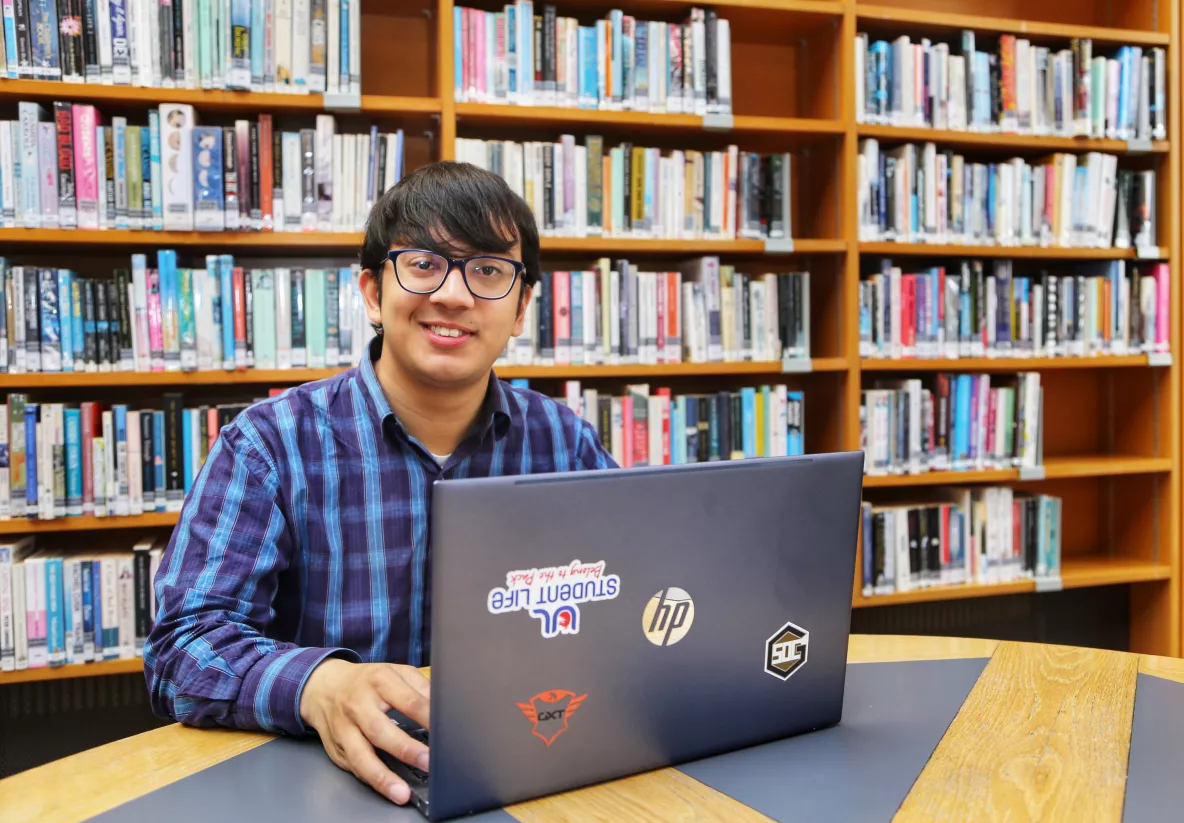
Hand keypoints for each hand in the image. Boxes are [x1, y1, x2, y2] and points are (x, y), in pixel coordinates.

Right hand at [299, 658, 430, 803]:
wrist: (324, 687)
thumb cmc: (367, 682)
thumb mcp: (395, 672)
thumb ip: (420, 687)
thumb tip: (443, 706)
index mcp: (379, 681)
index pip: (408, 701)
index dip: (428, 718)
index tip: (444, 732)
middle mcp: (359, 705)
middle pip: (381, 730)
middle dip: (405, 749)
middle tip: (427, 762)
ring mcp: (345, 728)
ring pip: (360, 755)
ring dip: (382, 776)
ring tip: (401, 792)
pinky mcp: (336, 748)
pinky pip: (353, 767)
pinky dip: (371, 779)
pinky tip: (386, 788)